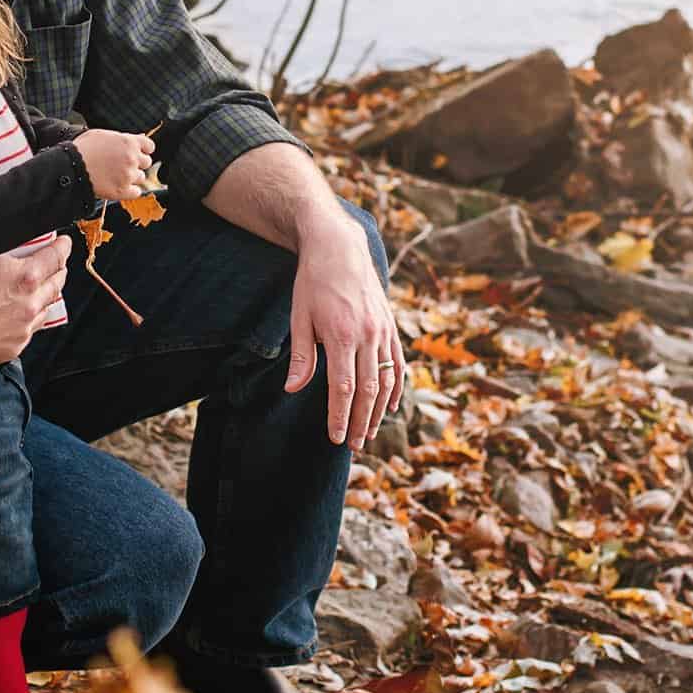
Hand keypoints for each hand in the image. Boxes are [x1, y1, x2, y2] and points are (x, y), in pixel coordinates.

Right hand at [0, 235, 71, 363]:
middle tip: (57, 264)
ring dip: (45, 297)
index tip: (65, 243)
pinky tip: (20, 314)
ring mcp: (22, 330)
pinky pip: (28, 332)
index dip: (62, 247)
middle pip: (57, 284)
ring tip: (40, 289)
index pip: (56, 258)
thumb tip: (19, 237)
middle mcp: (30, 306)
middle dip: (59, 271)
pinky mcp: (11, 348)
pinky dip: (28, 321)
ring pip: (45, 310)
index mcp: (26, 278)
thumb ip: (6, 247)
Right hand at [74, 129, 155, 199]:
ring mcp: (128, 175)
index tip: (137, 153)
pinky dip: (130, 190)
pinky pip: (137, 192)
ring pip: (141, 178)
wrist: (70, 167)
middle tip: (122, 165)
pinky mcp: (123, 191)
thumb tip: (136, 139)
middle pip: (146, 163)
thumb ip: (121, 137)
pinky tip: (119, 186)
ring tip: (116, 175)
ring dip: (132, 177)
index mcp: (129, 142)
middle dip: (136, 163)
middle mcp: (132, 158)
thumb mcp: (102, 135)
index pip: (149, 146)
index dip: (143, 150)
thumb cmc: (83, 149)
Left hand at [281, 212, 404, 448]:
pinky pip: (398, 362)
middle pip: (368, 390)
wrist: (339, 247)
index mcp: (342, 335)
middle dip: (360, 422)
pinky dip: (396, 387)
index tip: (335, 438)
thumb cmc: (313, 282)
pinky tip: (390, 405)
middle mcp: (368, 335)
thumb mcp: (300, 317)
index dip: (340, 416)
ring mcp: (383, 330)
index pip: (343, 388)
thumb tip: (294, 390)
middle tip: (353, 445)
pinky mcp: (390, 325)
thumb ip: (302, 356)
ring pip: (386, 380)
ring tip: (369, 432)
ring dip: (378, 410)